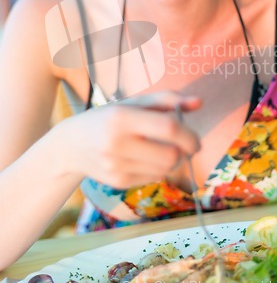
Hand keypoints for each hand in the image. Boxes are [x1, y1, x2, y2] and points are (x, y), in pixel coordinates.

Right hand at [61, 91, 201, 188]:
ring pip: (164, 170)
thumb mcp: (134, 103)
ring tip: (159, 149)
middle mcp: (116, 143)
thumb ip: (167, 100)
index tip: (196, 140)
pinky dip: (157, 169)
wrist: (71, 144)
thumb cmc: (109, 118)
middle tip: (182, 145)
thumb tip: (199, 102)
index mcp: (122, 117)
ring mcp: (116, 166)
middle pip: (171, 156)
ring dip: (171, 161)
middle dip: (183, 152)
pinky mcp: (118, 182)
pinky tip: (144, 158)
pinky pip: (153, 178)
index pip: (168, 128)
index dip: (189, 135)